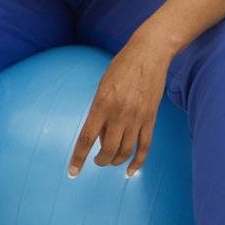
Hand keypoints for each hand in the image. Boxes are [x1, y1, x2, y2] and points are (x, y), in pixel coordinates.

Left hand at [68, 38, 171, 178]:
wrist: (149, 54)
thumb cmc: (122, 66)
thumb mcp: (103, 86)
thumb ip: (99, 110)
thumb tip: (98, 133)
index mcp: (102, 104)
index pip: (87, 138)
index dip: (78, 158)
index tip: (73, 171)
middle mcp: (119, 114)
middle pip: (107, 149)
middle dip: (100, 161)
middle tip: (97, 160)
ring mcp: (137, 117)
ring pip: (125, 151)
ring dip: (116, 161)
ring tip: (111, 161)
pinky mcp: (151, 118)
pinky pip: (145, 145)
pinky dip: (138, 161)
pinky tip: (130, 170)